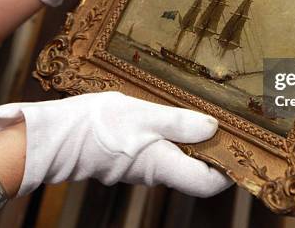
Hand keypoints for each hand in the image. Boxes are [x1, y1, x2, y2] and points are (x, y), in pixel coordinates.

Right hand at [0, 92, 231, 196]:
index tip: (241, 149)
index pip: (208, 183)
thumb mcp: (142, 115)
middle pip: (194, 169)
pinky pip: (156, 149)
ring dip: (189, 138)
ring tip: (200, 110)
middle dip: (212, 149)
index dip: (229, 171)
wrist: (53, 136)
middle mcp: (155, 172)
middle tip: (225, 120)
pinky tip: (167, 111)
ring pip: (175, 157)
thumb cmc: (97, 126)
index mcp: (163, 165)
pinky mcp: (126, 156)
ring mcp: (139, 166)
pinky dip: (168, 134)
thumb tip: (213, 128)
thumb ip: (178, 122)